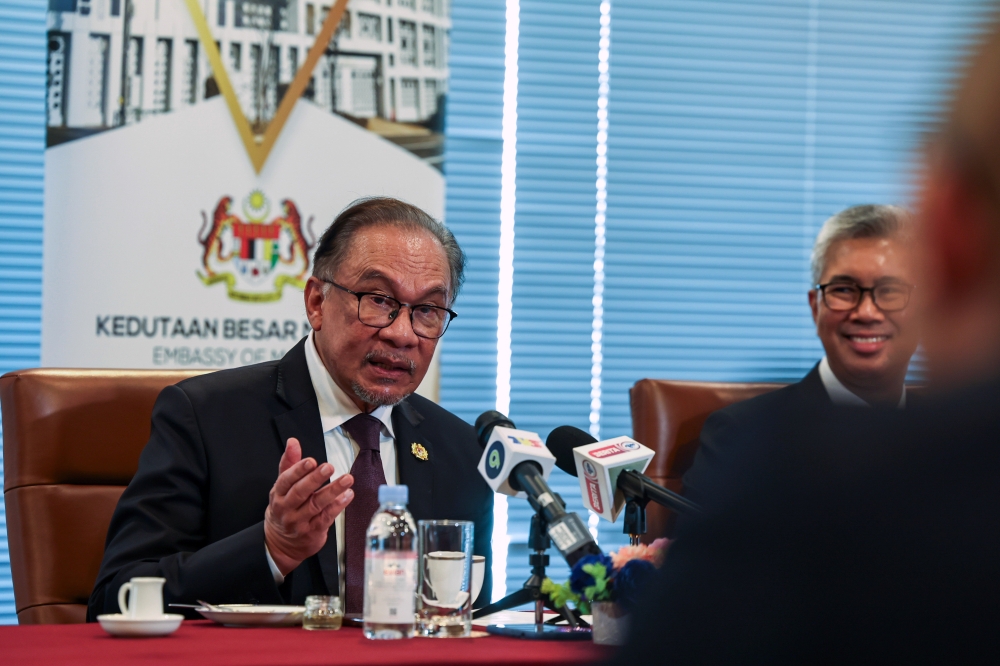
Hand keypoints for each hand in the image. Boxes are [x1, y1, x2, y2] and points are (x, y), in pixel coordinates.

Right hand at [264, 438, 353, 575]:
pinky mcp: (313, 532)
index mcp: (278, 495)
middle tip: (329, 467)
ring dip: (333, 491)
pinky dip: (337, 506)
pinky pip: (326, 518)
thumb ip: (289, 463)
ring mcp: (299, 522)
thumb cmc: (285, 508)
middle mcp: (287, 509)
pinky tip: (347, 495)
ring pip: (316, 505)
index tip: (311, 461)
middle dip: (315, 479)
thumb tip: (293, 442)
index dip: (298, 470)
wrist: (282, 544)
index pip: (286, 481)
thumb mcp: (283, 486)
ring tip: (347, 479)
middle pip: (300, 493)